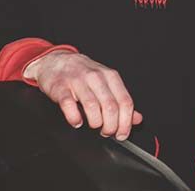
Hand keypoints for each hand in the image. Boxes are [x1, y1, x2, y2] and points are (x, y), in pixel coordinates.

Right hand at [24, 50, 142, 139]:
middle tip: (107, 132)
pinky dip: (74, 117)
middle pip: (110, 106)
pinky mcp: (60, 87)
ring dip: (95, 122)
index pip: (125, 102)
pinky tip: (77, 122)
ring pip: (92, 106)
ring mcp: (78, 81)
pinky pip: (68, 105)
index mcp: (111, 77)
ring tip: (94, 126)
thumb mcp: (107, 83)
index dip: (126, 122)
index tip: (122, 134)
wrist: (56, 61)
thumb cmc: (83, 74)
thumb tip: (137, 119)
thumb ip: (121, 101)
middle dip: (111, 126)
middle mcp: (96, 77)